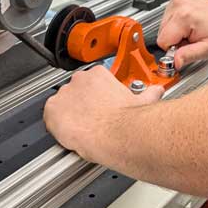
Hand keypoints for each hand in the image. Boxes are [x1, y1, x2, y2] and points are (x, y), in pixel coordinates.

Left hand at [43, 67, 163, 158]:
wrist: (116, 133)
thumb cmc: (128, 118)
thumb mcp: (143, 100)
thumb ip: (149, 93)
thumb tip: (157, 91)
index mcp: (98, 74)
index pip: (91, 81)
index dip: (96, 96)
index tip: (101, 106)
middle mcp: (79, 80)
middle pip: (75, 91)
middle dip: (82, 104)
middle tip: (92, 119)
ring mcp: (64, 94)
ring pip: (62, 103)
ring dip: (69, 114)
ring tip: (82, 129)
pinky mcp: (52, 111)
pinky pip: (49, 116)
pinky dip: (56, 125)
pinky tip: (69, 133)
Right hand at [157, 0, 207, 68]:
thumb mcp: (207, 48)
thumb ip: (189, 56)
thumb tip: (175, 61)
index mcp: (184, 16)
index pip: (162, 40)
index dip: (172, 48)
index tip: (185, 46)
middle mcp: (179, 4)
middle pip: (162, 31)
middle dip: (174, 38)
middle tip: (190, 37)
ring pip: (163, 23)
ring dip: (175, 29)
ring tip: (191, 29)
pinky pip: (168, 14)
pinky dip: (176, 20)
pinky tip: (189, 21)